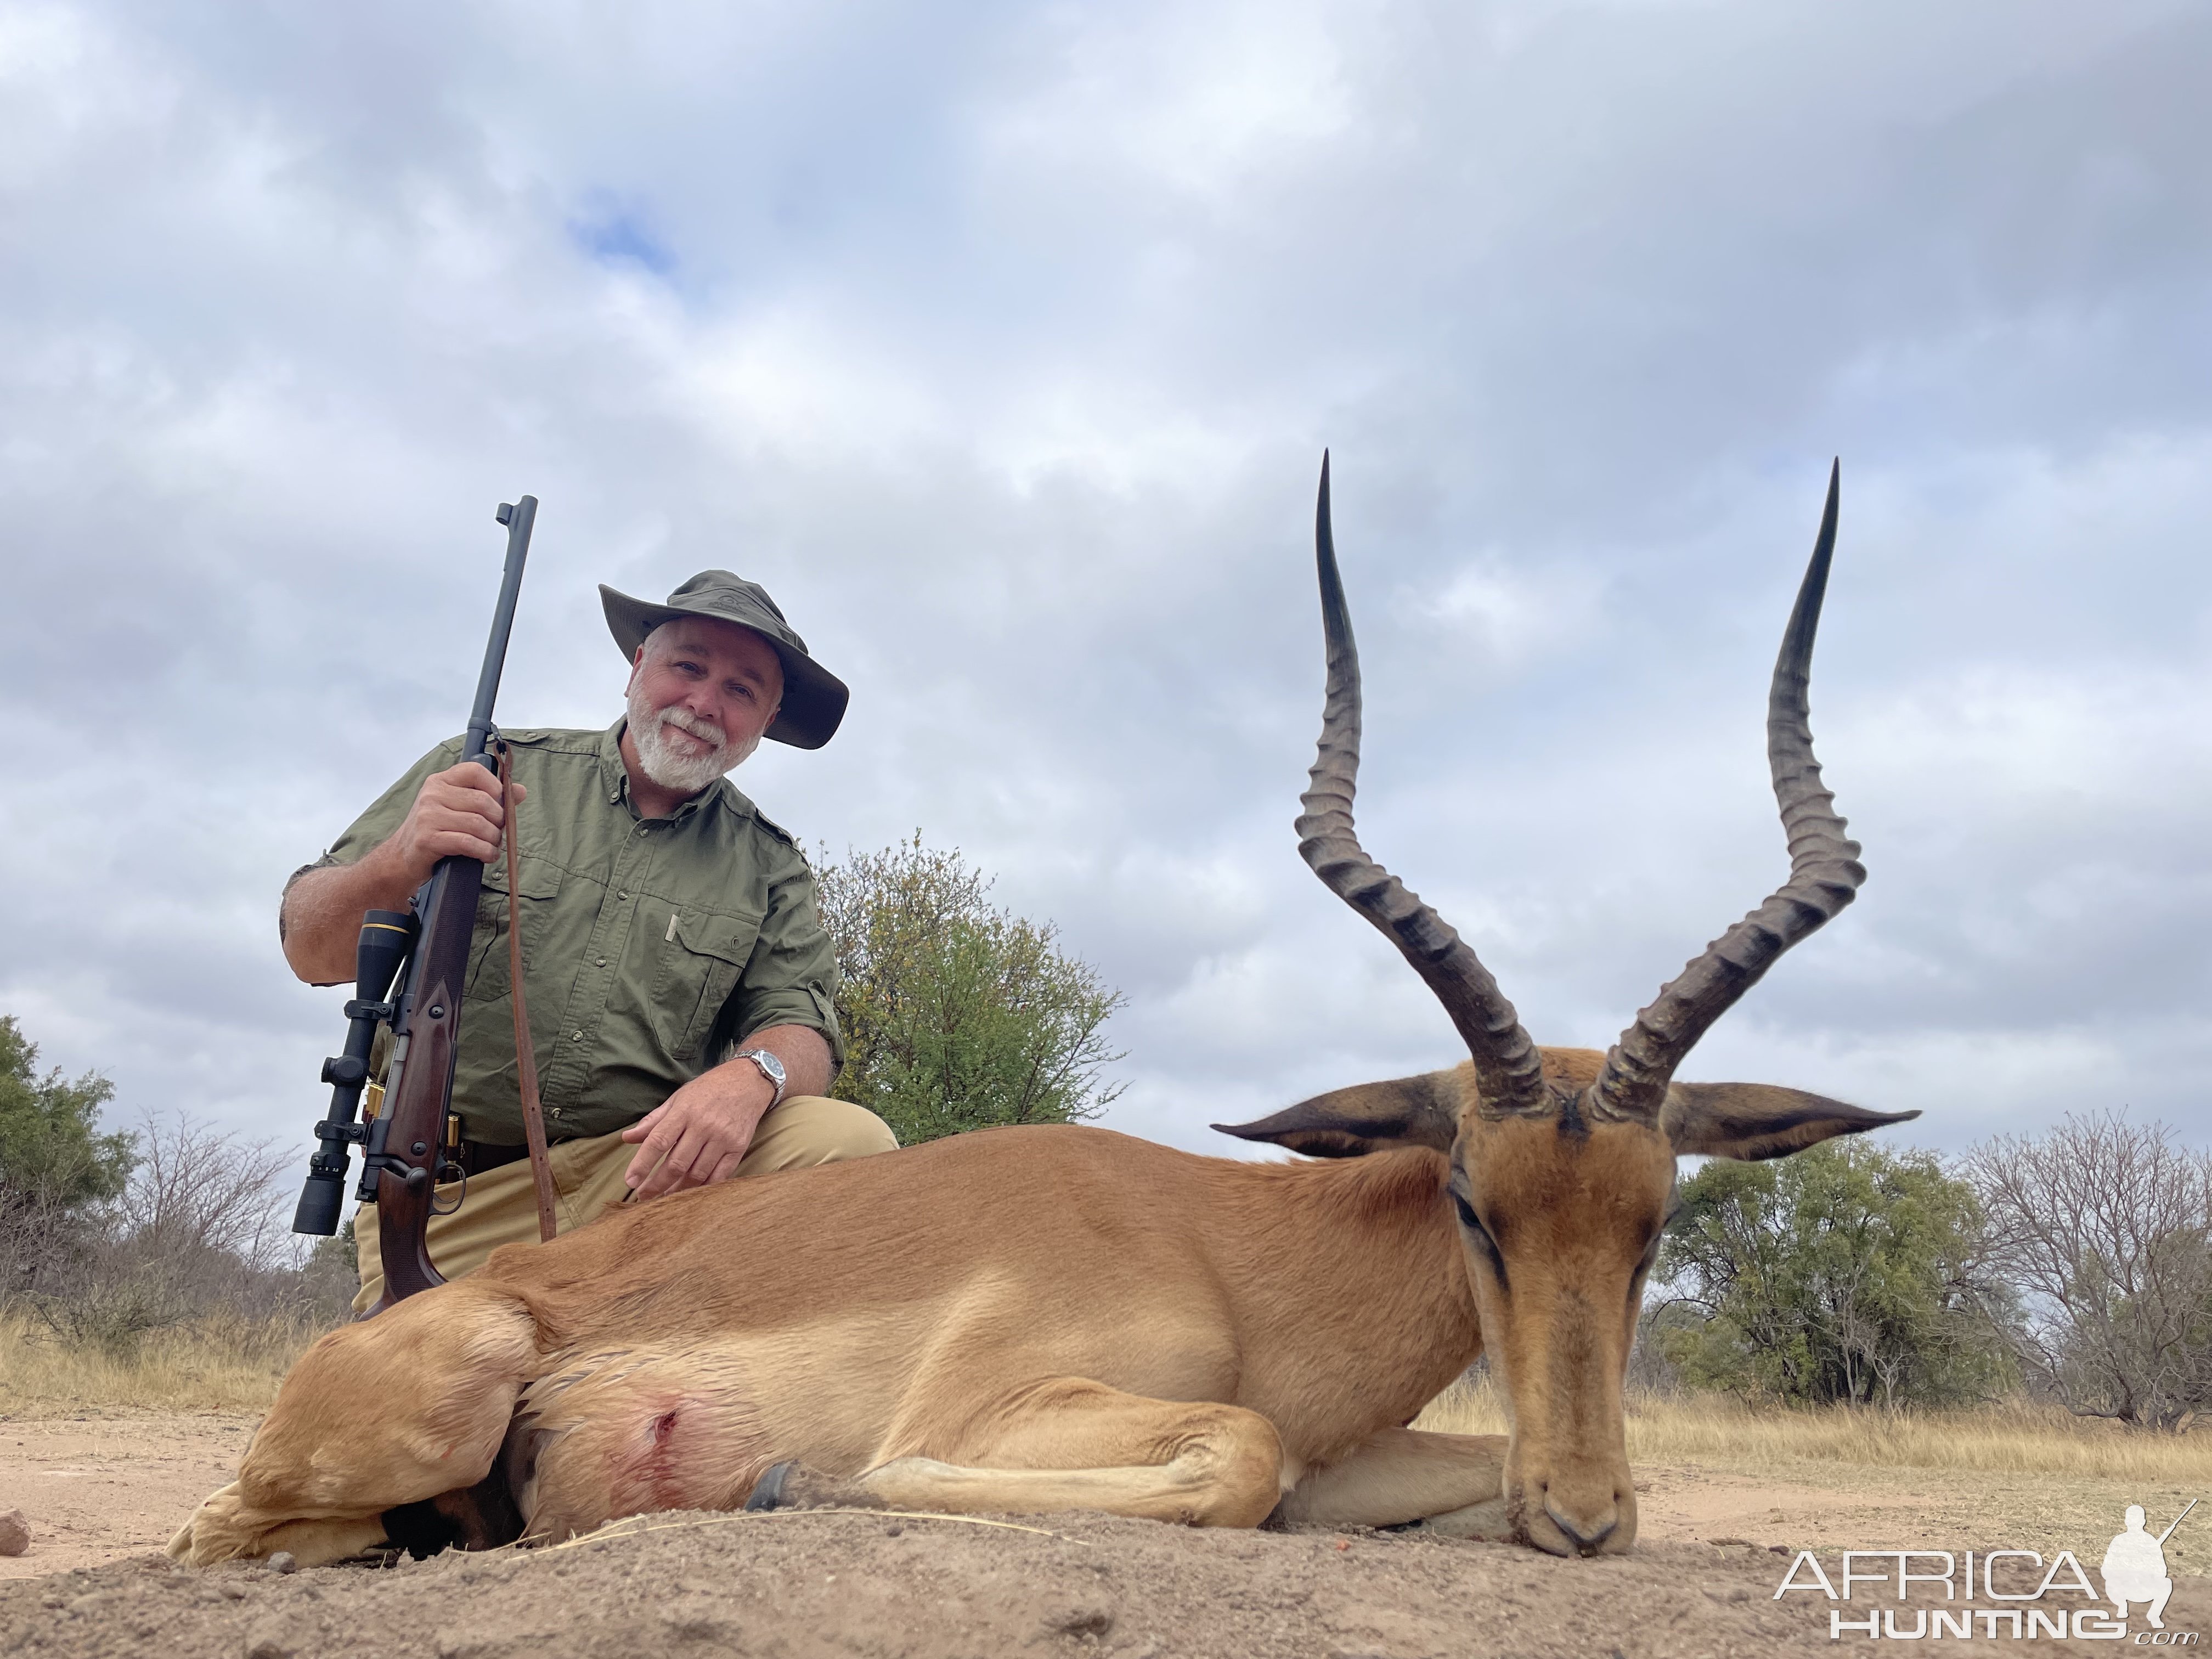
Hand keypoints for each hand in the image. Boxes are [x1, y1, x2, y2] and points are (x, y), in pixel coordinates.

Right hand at [376, 762, 524, 887]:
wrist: (402, 857)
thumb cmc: (434, 830)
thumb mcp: (457, 808)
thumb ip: (489, 798)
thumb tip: (520, 791)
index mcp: (440, 781)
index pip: (474, 771)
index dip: (495, 787)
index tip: (502, 804)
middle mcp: (432, 794)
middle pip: (482, 801)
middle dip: (499, 820)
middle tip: (499, 832)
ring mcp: (428, 816)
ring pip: (478, 823)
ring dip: (493, 839)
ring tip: (494, 846)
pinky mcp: (427, 839)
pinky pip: (468, 842)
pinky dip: (485, 851)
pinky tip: (487, 855)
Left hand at [619, 1060, 773, 1198]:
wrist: (749, 1082)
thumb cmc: (708, 1090)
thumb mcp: (678, 1099)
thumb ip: (653, 1121)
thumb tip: (627, 1138)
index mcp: (684, 1111)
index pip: (658, 1141)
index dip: (642, 1164)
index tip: (630, 1181)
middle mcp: (704, 1125)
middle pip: (677, 1163)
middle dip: (657, 1184)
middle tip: (644, 1196)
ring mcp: (723, 1138)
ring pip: (697, 1173)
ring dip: (679, 1189)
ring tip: (665, 1196)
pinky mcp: (738, 1148)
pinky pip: (719, 1176)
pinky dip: (703, 1187)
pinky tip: (691, 1191)